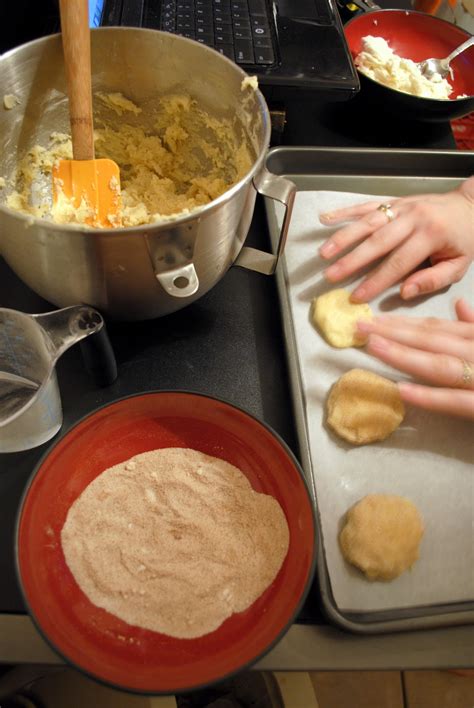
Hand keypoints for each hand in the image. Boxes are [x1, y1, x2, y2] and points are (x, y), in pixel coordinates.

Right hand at [318, 176, 473, 302]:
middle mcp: (413, 217)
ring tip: (324, 253)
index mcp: (430, 235)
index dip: (375, 281)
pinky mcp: (394, 201)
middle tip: (331, 276)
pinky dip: (344, 212)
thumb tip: (404, 292)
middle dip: (351, 260)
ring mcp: (401, 206)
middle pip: (376, 242)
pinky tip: (326, 218)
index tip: (356, 296)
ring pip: (367, 222)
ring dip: (343, 237)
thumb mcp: (458, 265)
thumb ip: (433, 280)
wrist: (471, 205)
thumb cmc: (464, 239)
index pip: (397, 263)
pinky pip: (365, 205)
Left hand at [356, 298, 473, 419]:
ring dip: (404, 355)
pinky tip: (401, 390)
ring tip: (373, 347)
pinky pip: (455, 401)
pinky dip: (429, 396)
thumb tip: (458, 303)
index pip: (437, 328)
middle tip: (359, 326)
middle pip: (432, 340)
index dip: (402, 323)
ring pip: (440, 365)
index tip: (373, 319)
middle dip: (393, 332)